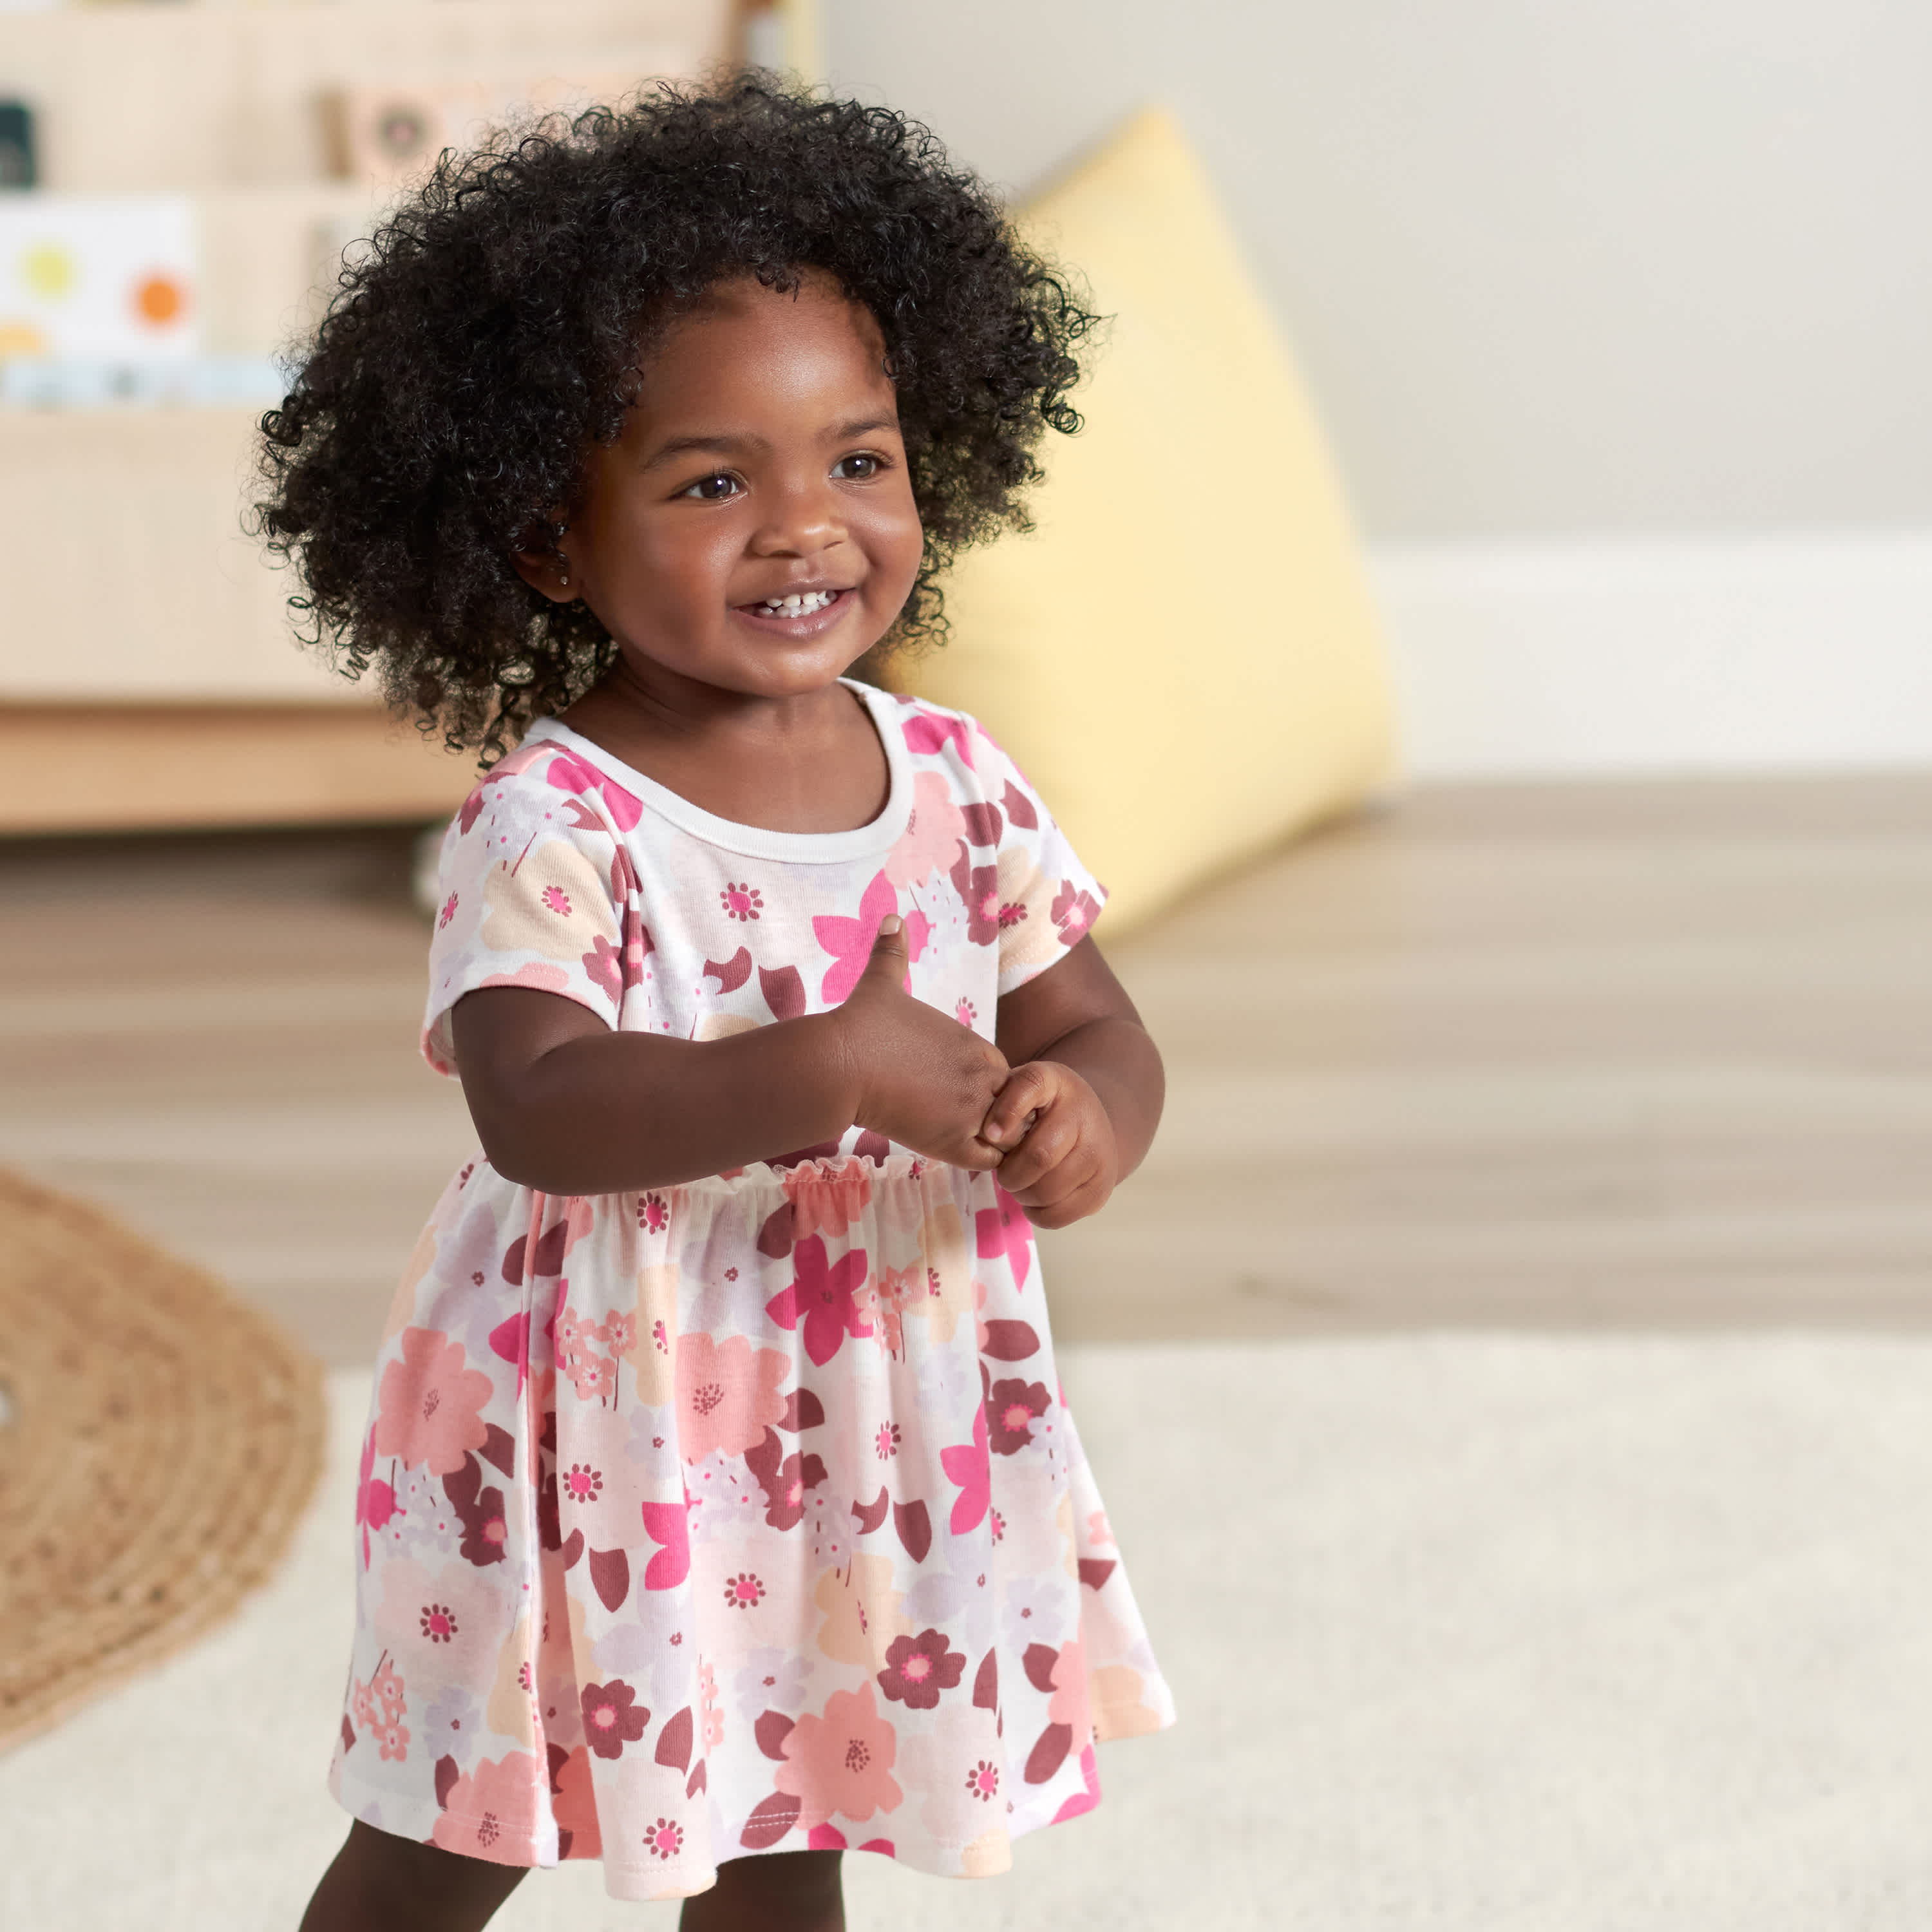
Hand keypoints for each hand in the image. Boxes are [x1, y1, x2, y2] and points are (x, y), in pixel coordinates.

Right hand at [831, 916, 1009, 1169]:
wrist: (840, 1065)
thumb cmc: (861, 1025)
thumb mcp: (882, 982)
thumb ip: (892, 953)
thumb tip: (890, 918)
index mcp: (976, 1047)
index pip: (1005, 1076)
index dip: (985, 1089)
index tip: (954, 1096)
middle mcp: (984, 1077)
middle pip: (1012, 1107)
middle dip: (994, 1117)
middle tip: (958, 1125)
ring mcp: (974, 1111)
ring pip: (1008, 1136)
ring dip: (992, 1141)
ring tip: (957, 1142)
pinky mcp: (958, 1141)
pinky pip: (993, 1161)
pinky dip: (983, 1161)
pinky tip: (952, 1152)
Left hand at [978, 1060, 1119, 1227]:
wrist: (1091, 1124)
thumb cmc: (1039, 1109)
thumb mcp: (1018, 1089)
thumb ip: (997, 1100)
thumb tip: (989, 1135)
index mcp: (1056, 1081)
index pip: (1031, 1086)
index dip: (1007, 1111)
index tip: (989, 1135)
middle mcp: (1085, 1113)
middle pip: (1038, 1156)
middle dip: (1010, 1171)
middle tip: (1004, 1171)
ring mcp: (1100, 1153)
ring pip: (1047, 1190)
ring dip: (1022, 1193)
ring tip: (1021, 1181)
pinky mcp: (1102, 1189)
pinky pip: (1057, 1215)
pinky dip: (1036, 1212)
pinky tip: (1036, 1195)